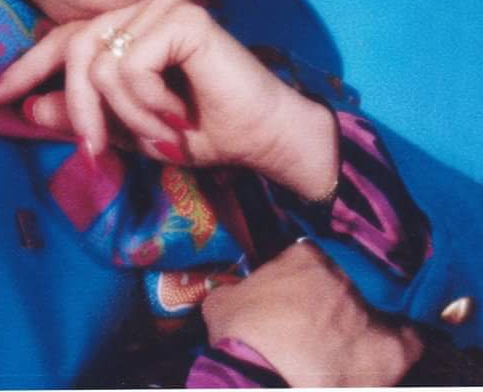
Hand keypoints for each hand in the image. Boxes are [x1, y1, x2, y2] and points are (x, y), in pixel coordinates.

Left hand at [0, 0, 337, 196]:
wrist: (264, 139)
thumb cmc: (203, 131)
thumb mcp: (128, 129)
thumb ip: (83, 115)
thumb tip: (27, 108)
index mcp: (130, 25)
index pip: (66, 38)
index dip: (27, 67)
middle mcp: (144, 4)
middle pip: (75, 47)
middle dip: (78, 108)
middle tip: (96, 152)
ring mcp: (163, 4)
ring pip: (99, 61)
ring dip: (124, 115)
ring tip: (162, 135)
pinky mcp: (181, 15)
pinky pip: (128, 65)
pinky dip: (144, 105)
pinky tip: (177, 117)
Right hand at [201, 241, 423, 386]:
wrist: (258, 380)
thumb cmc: (237, 339)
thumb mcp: (223, 302)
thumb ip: (239, 289)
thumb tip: (239, 296)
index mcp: (305, 255)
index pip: (319, 258)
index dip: (314, 280)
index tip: (307, 299)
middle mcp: (345, 273)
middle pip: (353, 281)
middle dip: (345, 298)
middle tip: (329, 322)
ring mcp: (370, 309)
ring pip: (384, 306)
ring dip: (373, 319)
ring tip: (356, 341)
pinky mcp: (390, 350)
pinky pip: (410, 341)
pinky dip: (403, 346)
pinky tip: (386, 357)